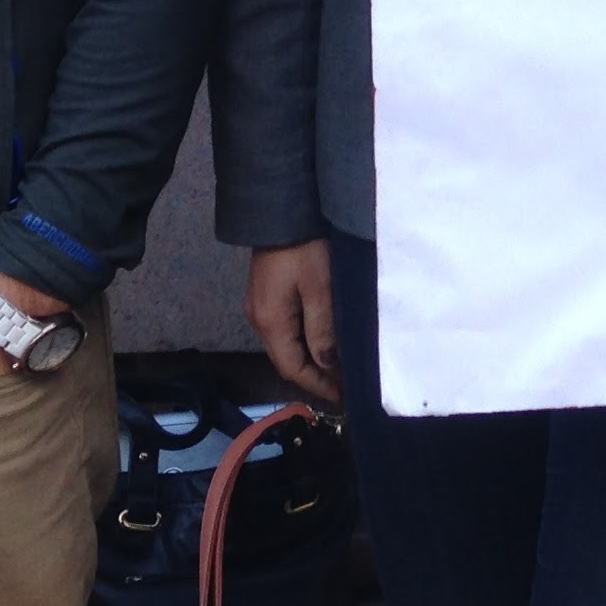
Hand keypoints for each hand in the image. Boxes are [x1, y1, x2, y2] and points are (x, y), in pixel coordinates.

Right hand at [247, 241, 342, 405]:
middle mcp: (259, 318)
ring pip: (287, 345)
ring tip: (340, 366)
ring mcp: (260, 306)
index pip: (292, 368)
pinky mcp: (267, 294)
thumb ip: (322, 329)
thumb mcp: (320, 287)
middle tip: (346, 384)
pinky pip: (286, 328)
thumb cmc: (304, 247)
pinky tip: (324, 340)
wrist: (281, 208)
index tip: (343, 396)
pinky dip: (305, 340)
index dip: (317, 385)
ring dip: (311, 358)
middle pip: (287, 359)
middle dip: (316, 375)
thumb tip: (328, 364)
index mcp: (270, 321)